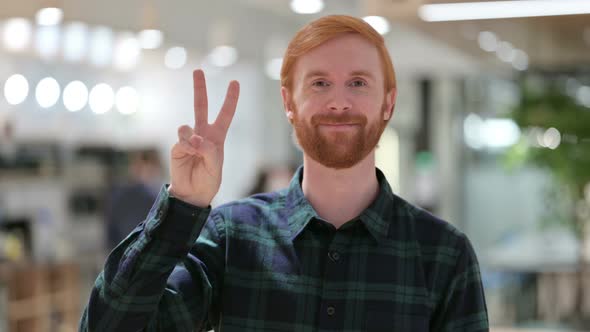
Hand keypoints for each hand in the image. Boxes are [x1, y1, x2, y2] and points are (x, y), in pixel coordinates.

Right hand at [168, 70, 239, 206]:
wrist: (192, 194)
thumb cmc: (208, 180)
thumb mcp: (216, 166)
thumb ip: (209, 150)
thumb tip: (194, 137)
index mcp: (217, 137)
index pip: (225, 114)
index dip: (230, 99)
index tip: (235, 83)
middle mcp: (202, 134)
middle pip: (200, 106)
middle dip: (199, 88)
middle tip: (198, 70)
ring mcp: (188, 139)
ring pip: (187, 126)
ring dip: (192, 138)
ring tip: (196, 150)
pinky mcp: (177, 146)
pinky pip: (182, 140)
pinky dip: (187, 147)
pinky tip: (189, 154)